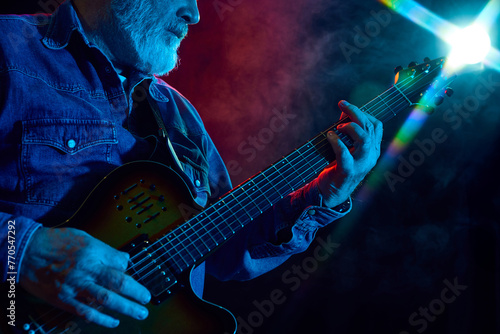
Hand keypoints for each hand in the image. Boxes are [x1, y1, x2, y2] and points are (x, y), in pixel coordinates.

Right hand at [19, 227, 150, 327]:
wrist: (25, 251)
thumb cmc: (55, 242)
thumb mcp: (84, 237)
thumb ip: (104, 250)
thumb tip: (123, 260)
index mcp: (93, 251)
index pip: (121, 262)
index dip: (129, 268)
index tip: (132, 272)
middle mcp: (86, 269)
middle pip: (118, 282)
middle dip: (137, 292)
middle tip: (148, 299)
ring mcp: (76, 286)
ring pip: (106, 299)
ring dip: (126, 308)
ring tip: (140, 313)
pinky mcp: (65, 299)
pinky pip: (87, 312)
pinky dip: (102, 319)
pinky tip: (114, 322)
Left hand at [317, 100, 382, 206]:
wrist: (331, 193)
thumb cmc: (337, 167)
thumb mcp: (346, 147)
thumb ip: (347, 131)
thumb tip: (344, 113)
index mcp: (373, 149)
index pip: (376, 125)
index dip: (363, 112)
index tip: (347, 106)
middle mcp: (371, 156)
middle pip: (370, 128)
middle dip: (356, 112)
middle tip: (342, 104)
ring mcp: (361, 164)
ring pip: (364, 139)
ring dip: (351, 127)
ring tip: (338, 127)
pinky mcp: (348, 171)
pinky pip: (345, 153)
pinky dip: (337, 142)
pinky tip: (329, 136)